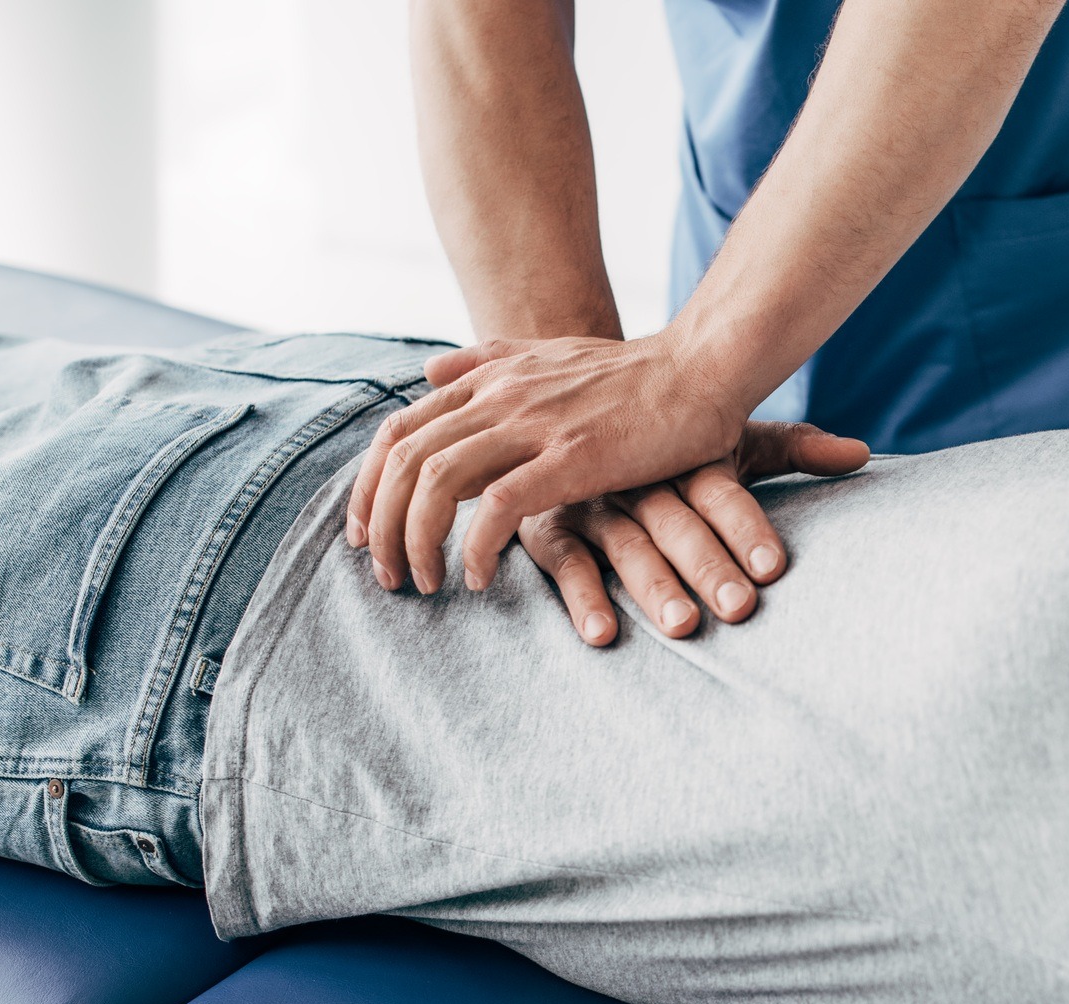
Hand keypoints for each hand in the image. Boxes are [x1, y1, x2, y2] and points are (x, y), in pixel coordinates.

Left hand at [345, 334, 747, 595]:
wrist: (702, 367)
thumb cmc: (636, 373)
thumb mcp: (548, 353)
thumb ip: (486, 361)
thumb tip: (427, 372)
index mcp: (490, 378)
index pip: (398, 432)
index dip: (368, 486)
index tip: (366, 533)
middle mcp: (499, 397)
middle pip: (403, 462)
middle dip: (380, 525)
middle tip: (386, 574)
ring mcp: (534, 425)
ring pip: (436, 484)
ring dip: (417, 542)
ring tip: (424, 584)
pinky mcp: (572, 457)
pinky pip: (497, 507)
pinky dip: (476, 548)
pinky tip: (479, 578)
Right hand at [518, 420, 867, 643]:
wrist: (565, 408)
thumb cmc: (666, 441)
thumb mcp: (727, 440)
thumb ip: (794, 449)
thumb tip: (863, 453)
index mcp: (683, 455)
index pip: (720, 490)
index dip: (746, 526)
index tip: (773, 566)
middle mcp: (638, 475)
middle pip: (677, 522)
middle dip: (708, 565)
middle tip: (739, 609)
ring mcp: (592, 501)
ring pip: (627, 546)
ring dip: (653, 586)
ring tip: (683, 625)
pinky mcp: (549, 528)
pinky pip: (565, 563)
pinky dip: (581, 597)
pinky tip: (602, 633)